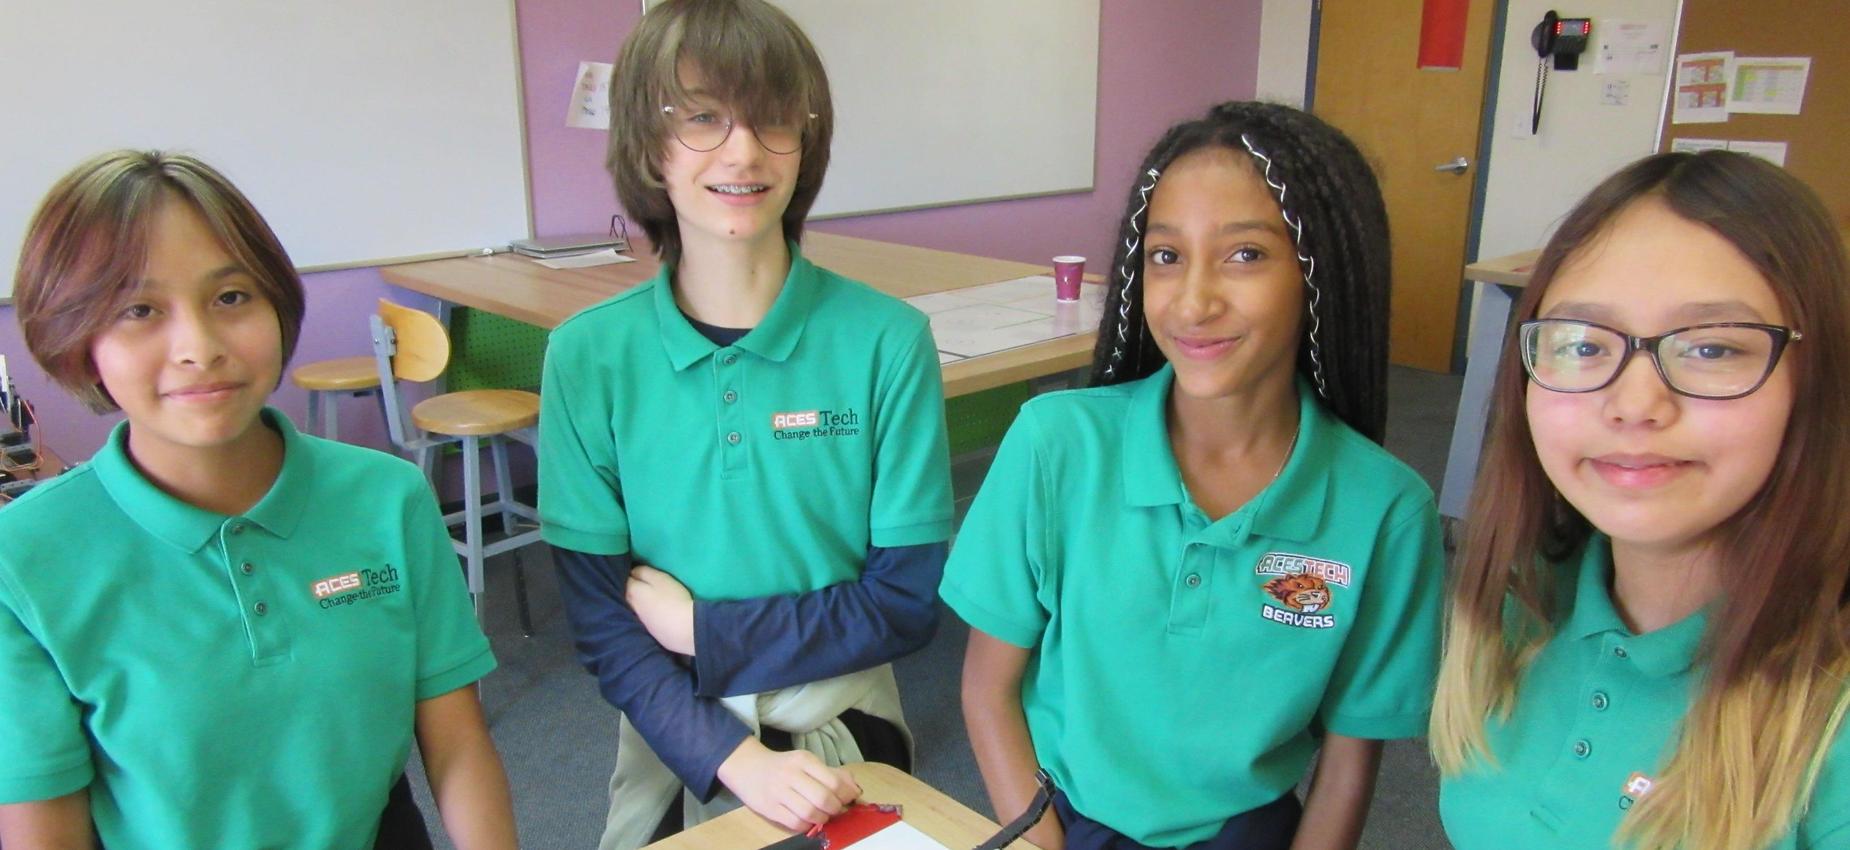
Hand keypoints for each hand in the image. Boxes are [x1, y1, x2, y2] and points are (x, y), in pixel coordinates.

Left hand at [626, 564, 694, 654]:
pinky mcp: (648, 630)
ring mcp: (639, 619)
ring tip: (648, 595)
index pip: (626, 577)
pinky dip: (645, 611)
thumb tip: (633, 570)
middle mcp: (631, 606)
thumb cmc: (673, 598)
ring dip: (638, 600)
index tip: (639, 570)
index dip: (632, 572)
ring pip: (634, 605)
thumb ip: (644, 572)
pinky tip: (654, 610)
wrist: (684, 628)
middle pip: (627, 593)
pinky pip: (642, 616)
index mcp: (632, 591)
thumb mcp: (660, 578)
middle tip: (643, 581)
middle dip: (632, 586)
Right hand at [716, 738, 860, 832]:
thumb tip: (855, 789)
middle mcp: (791, 774)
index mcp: (804, 760)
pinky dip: (807, 825)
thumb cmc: (783, 766)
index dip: (846, 795)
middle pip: (824, 798)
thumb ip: (832, 773)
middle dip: (836, 808)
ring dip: (822, 818)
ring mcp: (778, 792)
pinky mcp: (769, 809)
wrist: (747, 767)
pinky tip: (808, 820)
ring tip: (822, 815)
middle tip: (835, 809)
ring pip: (810, 813)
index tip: (848, 799)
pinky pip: (795, 823)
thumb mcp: (807, 762)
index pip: (834, 781)